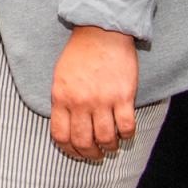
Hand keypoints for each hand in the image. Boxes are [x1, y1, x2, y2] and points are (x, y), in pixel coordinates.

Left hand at [49, 25, 137, 161]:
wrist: (101, 32)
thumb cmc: (79, 54)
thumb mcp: (60, 77)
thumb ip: (61, 101)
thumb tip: (66, 126)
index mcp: (61, 98)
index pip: (61, 136)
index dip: (69, 150)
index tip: (77, 153)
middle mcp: (80, 102)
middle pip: (83, 142)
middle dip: (90, 154)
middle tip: (96, 155)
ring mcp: (102, 100)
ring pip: (106, 139)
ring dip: (110, 148)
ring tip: (111, 146)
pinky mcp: (123, 96)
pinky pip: (126, 127)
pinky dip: (126, 136)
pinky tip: (125, 133)